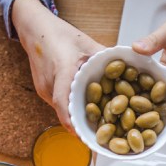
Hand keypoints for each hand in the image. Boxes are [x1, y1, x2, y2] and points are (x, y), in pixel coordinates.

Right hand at [11, 0, 104, 129]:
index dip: (72, 121)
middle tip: (99, 135)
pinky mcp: (43, 91)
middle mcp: (49, 84)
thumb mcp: (87, 43)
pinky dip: (71, 108)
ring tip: (96, 126)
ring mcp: (43, 89)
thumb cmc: (59, 34)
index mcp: (61, 70)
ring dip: (77, 117)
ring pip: (62, 110)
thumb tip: (130, 67)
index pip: (62, 102)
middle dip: (82, 124)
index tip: (83, 135)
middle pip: (65, 111)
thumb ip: (106, 57)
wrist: (35, 29)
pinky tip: (85, 109)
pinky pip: (58, 104)